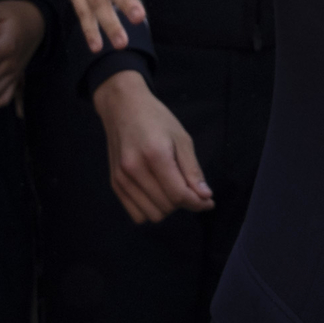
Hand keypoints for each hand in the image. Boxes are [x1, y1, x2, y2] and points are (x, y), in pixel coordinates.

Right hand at [93, 70, 213, 222]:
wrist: (123, 107)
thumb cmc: (155, 119)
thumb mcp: (181, 138)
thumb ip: (192, 170)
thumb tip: (205, 196)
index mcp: (155, 155)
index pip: (179, 194)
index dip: (198, 203)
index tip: (208, 201)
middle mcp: (134, 169)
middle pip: (167, 206)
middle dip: (185, 202)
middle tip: (190, 188)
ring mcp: (121, 178)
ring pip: (153, 215)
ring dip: (168, 207)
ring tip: (171, 188)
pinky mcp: (115, 183)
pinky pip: (137, 214)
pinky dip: (151, 210)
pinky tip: (157, 193)